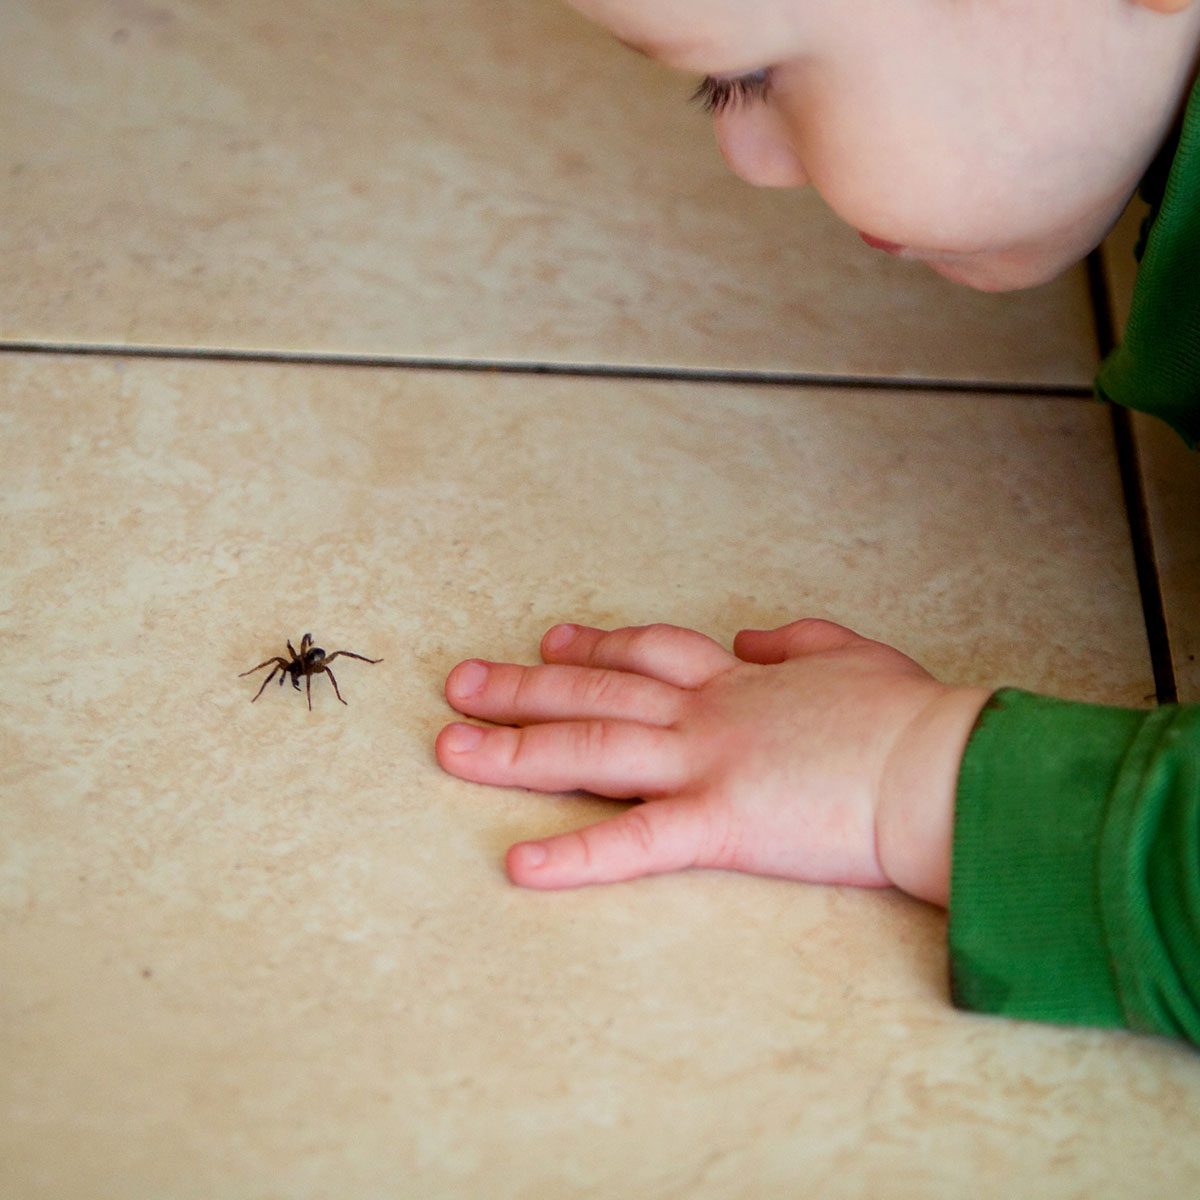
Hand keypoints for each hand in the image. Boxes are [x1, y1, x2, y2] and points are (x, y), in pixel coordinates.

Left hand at [436, 619, 990, 903]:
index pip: (647, 653)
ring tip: (450, 750)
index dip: (594, 645)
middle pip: (596, 692)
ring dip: (514, 750)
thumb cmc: (911, 719)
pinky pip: (636, 841)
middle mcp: (706, 715)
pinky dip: (575, 855)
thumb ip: (796, 641)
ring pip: (592, 749)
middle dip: (522, 689)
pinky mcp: (722, 824)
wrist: (945, 767)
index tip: (551, 640)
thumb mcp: (853, 656)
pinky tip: (519, 864)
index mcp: (738, 681)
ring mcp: (707, 765)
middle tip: (461, 684)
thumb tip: (755, 637)